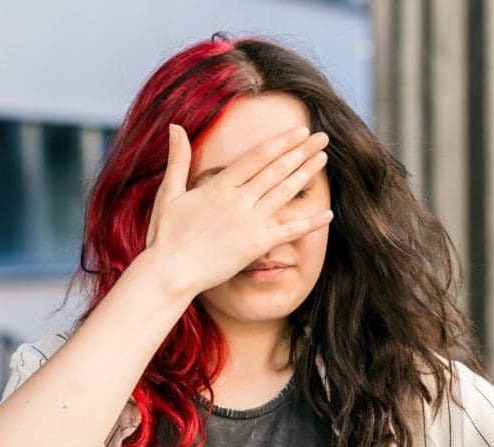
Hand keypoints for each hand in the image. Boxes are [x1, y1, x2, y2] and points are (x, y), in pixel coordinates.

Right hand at [144, 123, 333, 296]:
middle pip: (276, 170)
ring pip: (284, 193)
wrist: (170, 273)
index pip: (257, 157)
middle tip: (322, 138)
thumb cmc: (166, 235)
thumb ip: (178, 160)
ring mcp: (249, 223)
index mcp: (219, 186)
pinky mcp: (256, 246)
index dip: (281, 142)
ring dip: (306, 175)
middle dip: (301, 151)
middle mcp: (238, 201)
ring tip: (324, 159)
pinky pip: (288, 231)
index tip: (299, 131)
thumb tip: (175, 127)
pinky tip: (328, 214)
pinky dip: (309, 223)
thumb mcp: (169, 193)